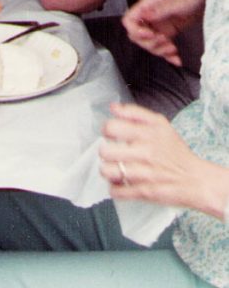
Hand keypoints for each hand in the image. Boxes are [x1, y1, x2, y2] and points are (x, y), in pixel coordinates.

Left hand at [100, 102, 215, 211]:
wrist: (196, 180)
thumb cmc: (176, 151)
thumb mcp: (160, 124)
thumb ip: (134, 112)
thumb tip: (113, 107)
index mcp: (146, 134)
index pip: (112, 128)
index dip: (107, 130)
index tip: (110, 134)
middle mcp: (144, 153)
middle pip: (105, 151)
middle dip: (105, 152)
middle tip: (111, 153)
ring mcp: (143, 174)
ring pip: (108, 172)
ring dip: (107, 170)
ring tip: (113, 168)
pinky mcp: (144, 193)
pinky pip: (116, 191)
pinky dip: (114, 188)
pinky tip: (120, 183)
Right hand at [121, 0, 218, 66]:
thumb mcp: (177, 0)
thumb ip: (160, 9)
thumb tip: (143, 16)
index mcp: (148, 4)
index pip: (129, 20)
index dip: (136, 31)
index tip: (150, 35)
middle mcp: (150, 15)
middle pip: (137, 35)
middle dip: (149, 43)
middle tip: (165, 42)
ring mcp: (159, 24)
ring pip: (149, 43)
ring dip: (159, 51)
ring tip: (173, 49)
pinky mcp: (168, 32)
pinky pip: (162, 46)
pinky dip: (168, 56)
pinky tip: (177, 59)